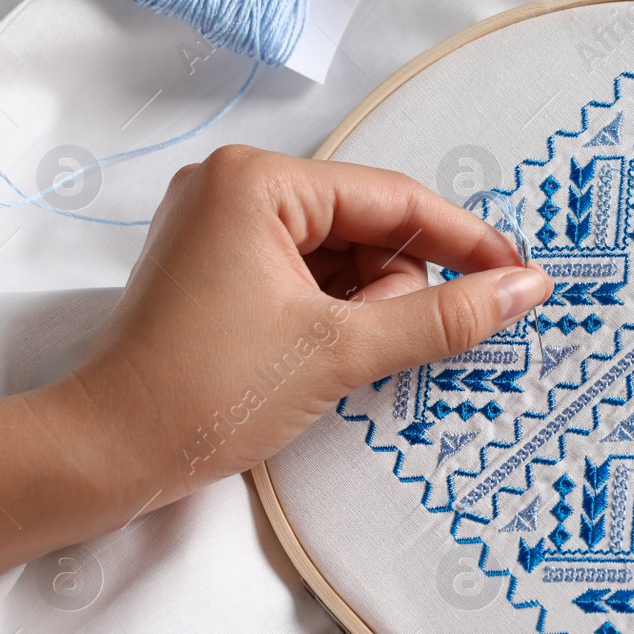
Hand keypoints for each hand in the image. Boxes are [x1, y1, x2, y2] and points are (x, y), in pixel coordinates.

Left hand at [0, 146, 550, 629]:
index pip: (394, 199)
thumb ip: (443, 316)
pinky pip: (310, 276)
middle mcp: (238, 186)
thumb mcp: (342, 350)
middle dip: (390, 290)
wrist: (107, 452)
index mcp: (259, 181)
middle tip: (370, 347)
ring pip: (345, 257)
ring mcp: (224, 225)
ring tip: (333, 361)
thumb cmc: (209, 392)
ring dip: (364, 309)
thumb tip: (527, 289)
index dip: (465, 241)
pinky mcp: (220, 266)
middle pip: (370, 228)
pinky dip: (335, 316)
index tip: (522, 276)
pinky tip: (322, 357)